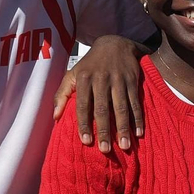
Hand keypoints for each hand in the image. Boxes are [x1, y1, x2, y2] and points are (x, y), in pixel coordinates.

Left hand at [52, 35, 145, 152]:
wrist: (115, 43)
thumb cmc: (90, 64)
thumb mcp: (72, 73)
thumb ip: (61, 94)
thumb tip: (55, 117)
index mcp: (84, 78)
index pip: (83, 105)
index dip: (84, 123)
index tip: (86, 141)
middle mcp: (101, 79)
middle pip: (103, 109)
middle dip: (104, 130)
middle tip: (105, 150)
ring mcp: (118, 80)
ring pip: (121, 107)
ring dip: (123, 127)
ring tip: (124, 146)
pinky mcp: (132, 81)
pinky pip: (135, 102)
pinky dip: (138, 118)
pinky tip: (138, 133)